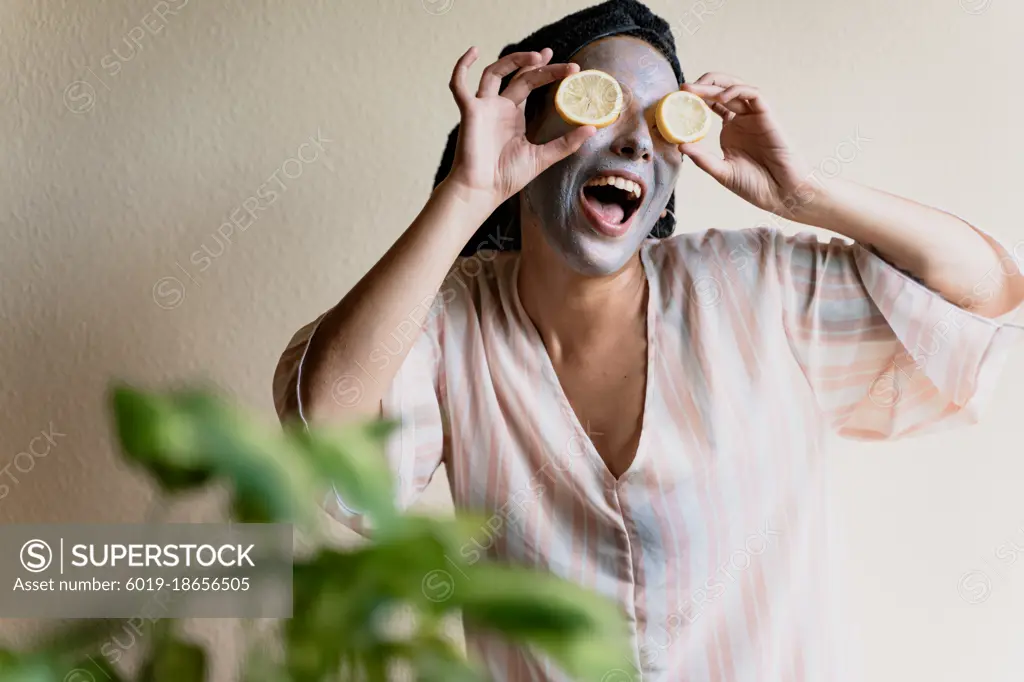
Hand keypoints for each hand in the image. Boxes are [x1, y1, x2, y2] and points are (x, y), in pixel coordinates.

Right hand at [444, 47, 596, 211]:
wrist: (483, 191)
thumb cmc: (507, 177)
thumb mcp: (543, 157)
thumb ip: (566, 143)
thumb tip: (592, 128)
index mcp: (513, 115)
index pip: (530, 83)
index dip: (547, 72)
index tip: (569, 68)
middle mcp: (498, 107)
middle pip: (519, 76)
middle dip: (537, 64)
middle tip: (555, 56)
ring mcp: (483, 108)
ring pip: (493, 72)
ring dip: (512, 61)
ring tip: (536, 57)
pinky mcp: (469, 112)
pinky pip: (458, 85)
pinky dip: (461, 67)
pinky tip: (473, 50)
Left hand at [678, 73, 814, 219]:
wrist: (781, 194)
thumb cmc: (755, 185)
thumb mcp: (721, 172)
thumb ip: (702, 158)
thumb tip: (679, 145)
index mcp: (730, 129)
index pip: (711, 104)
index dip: (696, 99)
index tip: (677, 101)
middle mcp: (742, 119)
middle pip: (721, 91)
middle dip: (702, 86)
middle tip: (683, 89)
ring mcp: (754, 116)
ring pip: (735, 88)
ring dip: (715, 85)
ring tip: (695, 89)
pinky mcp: (767, 115)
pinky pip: (753, 94)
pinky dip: (737, 91)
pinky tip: (720, 98)